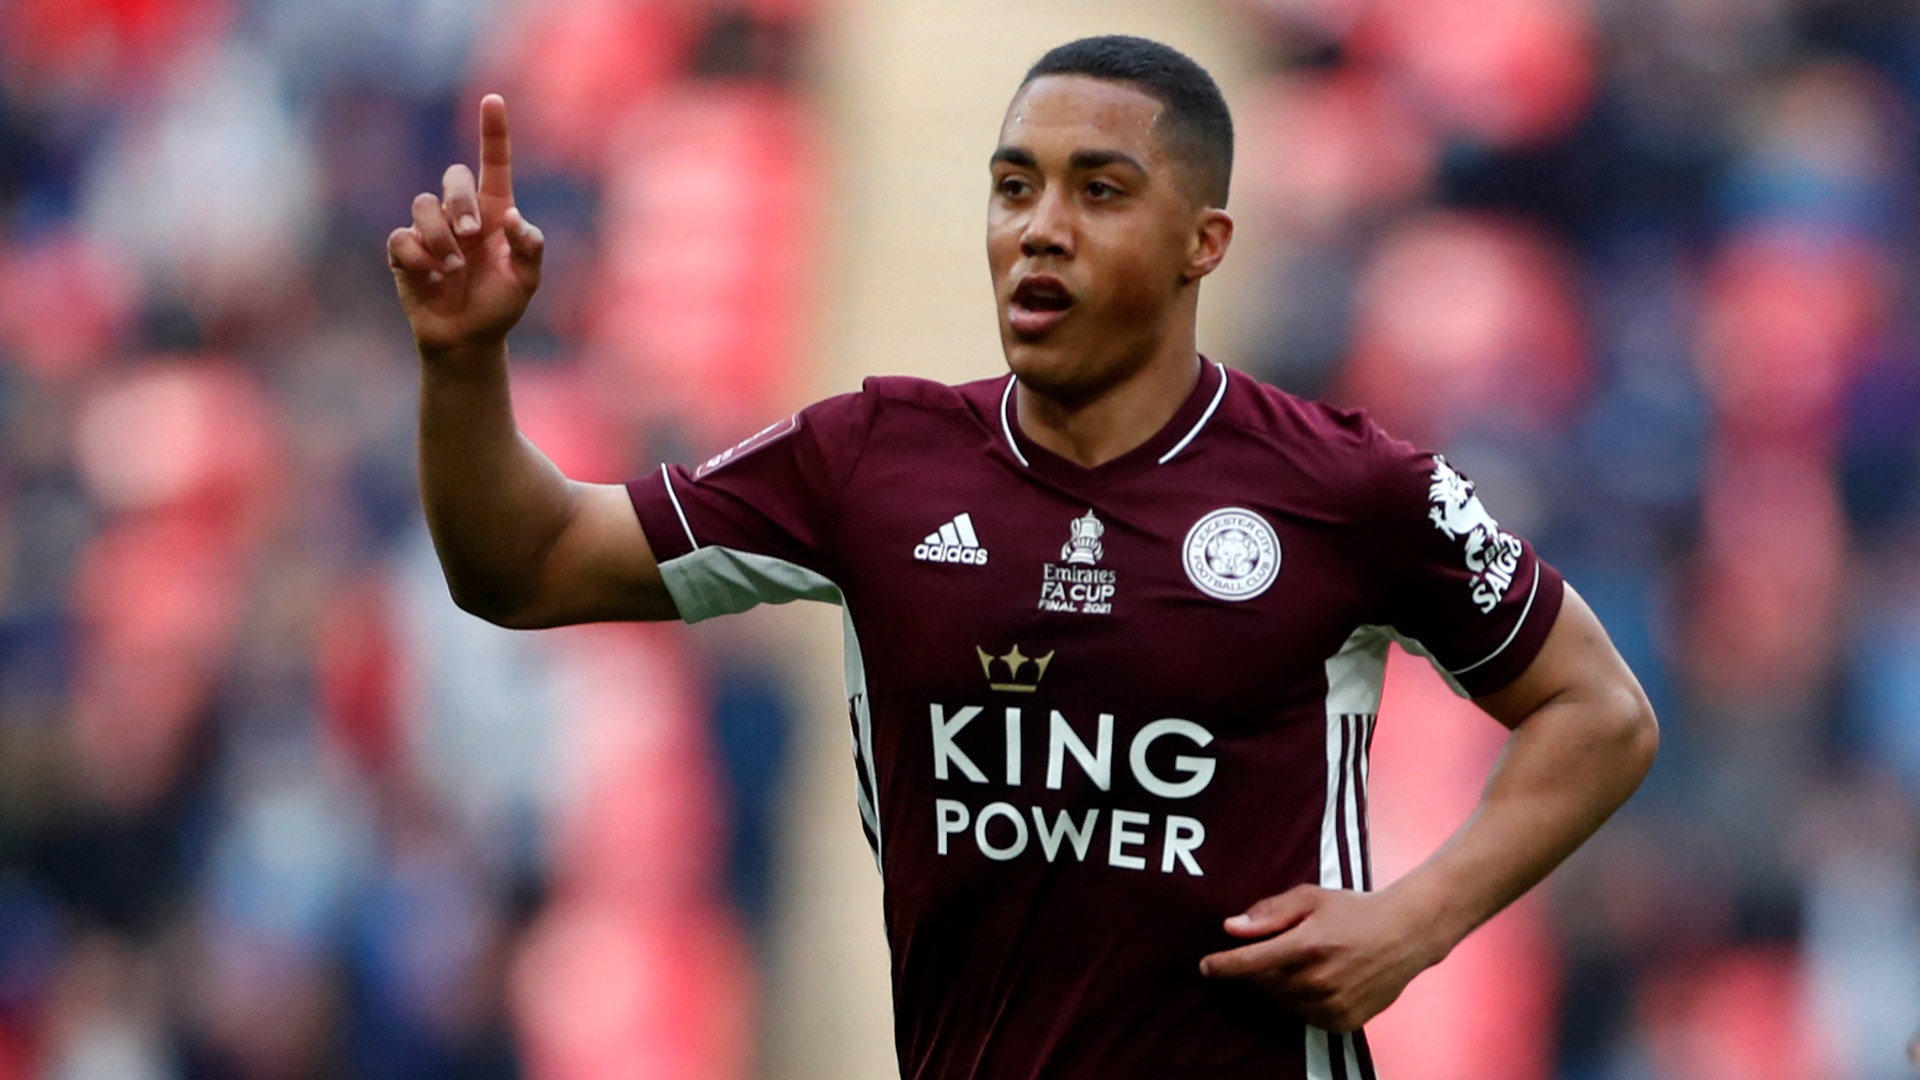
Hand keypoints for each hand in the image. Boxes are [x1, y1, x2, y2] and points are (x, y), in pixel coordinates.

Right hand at [388, 94, 545, 356]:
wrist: (468, 340)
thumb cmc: (500, 306)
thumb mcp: (527, 281)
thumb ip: (530, 248)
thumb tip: (514, 218)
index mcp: (495, 212)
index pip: (494, 163)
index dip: (493, 131)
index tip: (493, 99)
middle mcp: (461, 214)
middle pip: (453, 177)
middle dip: (461, 201)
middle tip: (472, 234)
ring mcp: (430, 230)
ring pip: (423, 205)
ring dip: (441, 238)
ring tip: (455, 269)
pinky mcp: (404, 251)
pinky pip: (402, 238)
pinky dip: (420, 260)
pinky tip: (433, 280)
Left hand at [1197, 884, 1446, 1032]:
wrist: (1406, 934)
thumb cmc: (1354, 910)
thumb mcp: (1311, 897)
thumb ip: (1269, 913)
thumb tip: (1231, 928)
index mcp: (1306, 946)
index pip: (1249, 964)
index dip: (1222, 966)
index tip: (1205, 966)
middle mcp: (1317, 981)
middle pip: (1263, 984)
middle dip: (1261, 968)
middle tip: (1280, 948)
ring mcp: (1331, 1005)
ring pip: (1283, 1002)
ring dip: (1281, 986)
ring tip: (1304, 962)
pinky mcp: (1343, 1022)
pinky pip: (1305, 1016)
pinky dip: (1302, 1001)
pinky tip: (1320, 980)